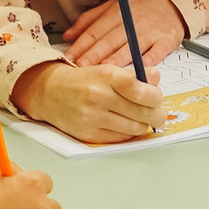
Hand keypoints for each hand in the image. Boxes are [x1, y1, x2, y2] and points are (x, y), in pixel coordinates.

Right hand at [14, 61, 164, 144]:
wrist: (50, 92)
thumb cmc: (85, 81)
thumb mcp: (108, 70)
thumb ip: (135, 76)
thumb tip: (156, 79)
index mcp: (107, 76)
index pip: (141, 90)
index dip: (156, 96)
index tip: (157, 98)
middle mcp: (99, 96)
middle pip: (144, 113)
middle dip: (157, 115)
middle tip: (157, 113)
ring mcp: (93, 117)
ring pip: (136, 128)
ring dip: (144, 125)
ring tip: (140, 118)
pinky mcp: (89, 134)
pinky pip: (121, 138)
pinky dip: (128, 133)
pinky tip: (125, 124)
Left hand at [62, 0, 184, 72]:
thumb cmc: (140, 4)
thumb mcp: (112, 5)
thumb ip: (89, 20)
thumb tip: (68, 36)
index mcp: (116, 12)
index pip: (95, 30)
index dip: (81, 45)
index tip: (69, 58)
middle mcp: (132, 21)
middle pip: (109, 40)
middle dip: (93, 54)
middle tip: (80, 68)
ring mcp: (150, 32)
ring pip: (130, 47)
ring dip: (116, 59)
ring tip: (103, 71)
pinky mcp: (167, 40)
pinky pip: (157, 52)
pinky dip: (148, 61)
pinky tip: (137, 71)